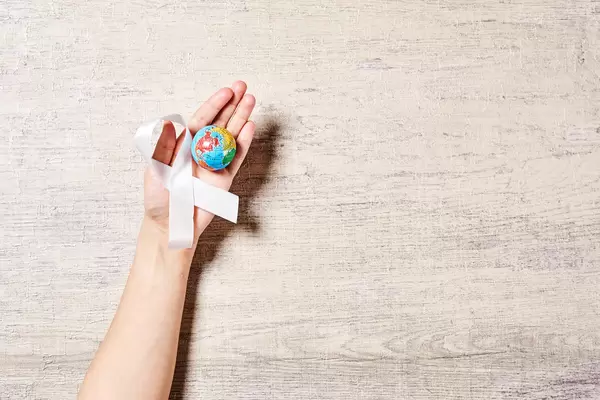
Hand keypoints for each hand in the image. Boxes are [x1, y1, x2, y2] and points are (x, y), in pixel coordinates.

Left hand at [144, 81, 255, 241]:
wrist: (172, 225)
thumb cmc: (158, 198)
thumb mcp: (156, 170)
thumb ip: (167, 148)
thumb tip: (175, 125)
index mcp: (184, 145)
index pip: (202, 119)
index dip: (214, 105)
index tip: (227, 92)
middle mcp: (201, 150)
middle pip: (220, 122)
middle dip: (232, 104)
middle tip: (243, 87)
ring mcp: (215, 163)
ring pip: (231, 135)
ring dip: (241, 118)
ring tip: (252, 101)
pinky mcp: (225, 177)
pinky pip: (236, 156)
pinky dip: (244, 142)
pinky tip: (250, 127)